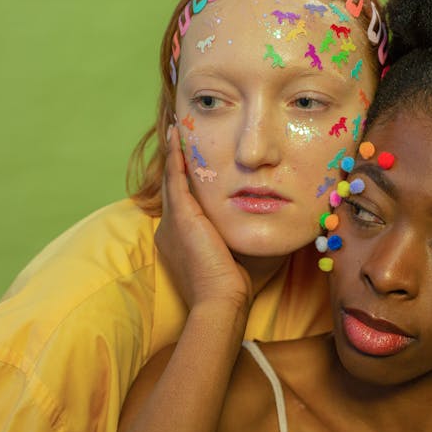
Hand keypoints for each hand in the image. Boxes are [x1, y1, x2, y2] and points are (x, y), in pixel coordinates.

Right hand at [155, 125, 250, 310]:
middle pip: (174, 188)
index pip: (183, 204)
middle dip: (177, 164)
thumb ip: (239, 235)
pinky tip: (177, 138)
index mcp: (179, 241)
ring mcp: (171, 222)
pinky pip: (175, 178)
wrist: (220, 300)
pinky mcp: (180, 216)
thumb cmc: (233, 285)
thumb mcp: (234, 254)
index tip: (194, 166)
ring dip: (174, 154)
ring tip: (177, 130)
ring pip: (172, 180)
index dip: (186, 184)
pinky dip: (175, 157)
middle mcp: (169, 230)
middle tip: (180, 136)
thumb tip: (262, 223)